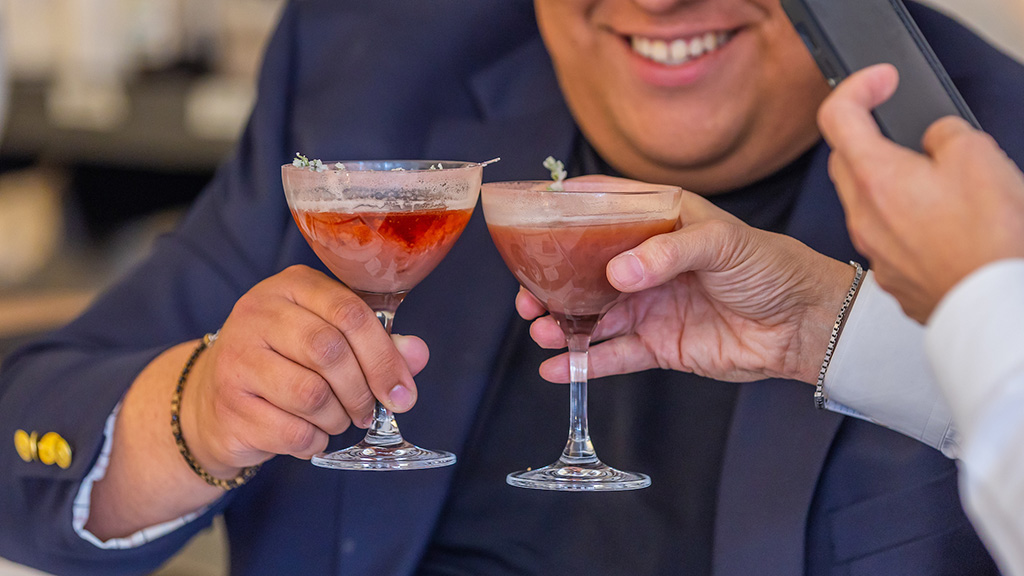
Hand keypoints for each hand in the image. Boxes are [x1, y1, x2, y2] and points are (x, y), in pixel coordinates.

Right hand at [180, 265, 427, 476]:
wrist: (212, 400)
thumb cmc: (286, 363)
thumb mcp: (332, 340)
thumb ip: (378, 344)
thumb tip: (416, 354)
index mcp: (293, 286)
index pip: (350, 312)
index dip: (385, 357)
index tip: (402, 393)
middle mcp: (258, 313)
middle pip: (329, 351)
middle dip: (362, 390)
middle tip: (368, 411)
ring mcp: (236, 357)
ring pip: (311, 394)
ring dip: (337, 418)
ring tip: (336, 419)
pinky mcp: (228, 404)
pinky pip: (291, 431)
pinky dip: (313, 441)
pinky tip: (310, 435)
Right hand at [519, 180, 853, 384]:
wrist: (805, 325)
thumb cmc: (771, 267)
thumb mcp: (722, 242)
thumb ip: (668, 252)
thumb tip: (618, 273)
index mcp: (661, 222)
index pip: (606, 206)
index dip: (569, 206)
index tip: (531, 212)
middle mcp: (648, 263)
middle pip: (585, 268)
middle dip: (552, 279)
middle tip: (528, 291)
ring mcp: (649, 306)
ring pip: (591, 315)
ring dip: (560, 322)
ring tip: (540, 328)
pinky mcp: (658, 346)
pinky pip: (612, 356)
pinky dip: (583, 364)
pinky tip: (556, 368)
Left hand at [818, 64, 1023, 321]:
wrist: (993, 308)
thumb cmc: (988, 239)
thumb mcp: (978, 156)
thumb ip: (943, 134)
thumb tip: (932, 140)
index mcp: (875, 178)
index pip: (836, 116)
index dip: (857, 87)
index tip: (882, 81)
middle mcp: (862, 216)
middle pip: (845, 161)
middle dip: (867, 137)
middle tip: (907, 133)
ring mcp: (873, 250)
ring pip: (865, 202)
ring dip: (888, 183)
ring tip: (936, 184)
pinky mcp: (890, 277)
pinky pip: (885, 237)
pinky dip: (901, 221)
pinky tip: (939, 225)